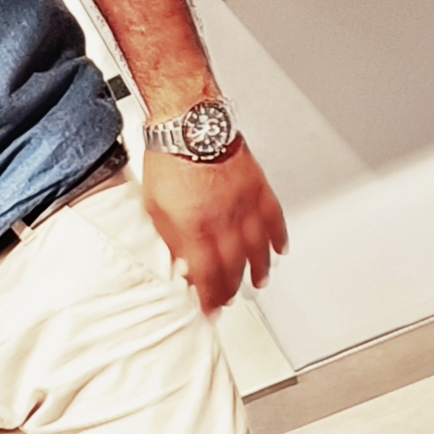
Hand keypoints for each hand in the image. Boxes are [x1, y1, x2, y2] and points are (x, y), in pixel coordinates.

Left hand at [141, 143, 287, 314]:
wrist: (188, 124)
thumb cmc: (168, 160)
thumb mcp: (154, 209)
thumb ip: (171, 240)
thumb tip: (180, 264)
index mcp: (195, 229)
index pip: (207, 276)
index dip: (209, 297)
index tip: (209, 309)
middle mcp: (224, 221)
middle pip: (234, 268)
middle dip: (232, 289)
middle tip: (230, 300)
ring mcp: (245, 205)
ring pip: (258, 248)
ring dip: (259, 270)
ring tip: (258, 282)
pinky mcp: (258, 188)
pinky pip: (274, 219)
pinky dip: (278, 238)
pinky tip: (279, 249)